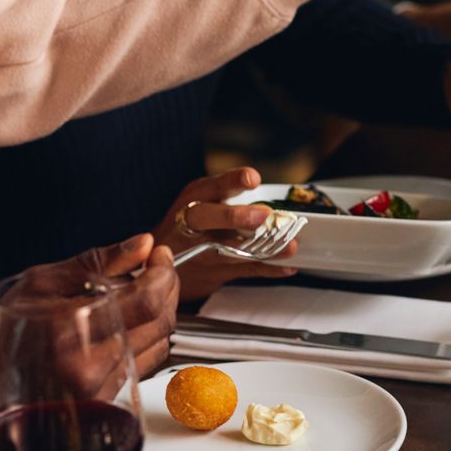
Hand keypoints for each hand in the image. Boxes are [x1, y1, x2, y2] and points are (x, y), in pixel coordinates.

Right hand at [0, 235, 178, 450]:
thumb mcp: (36, 283)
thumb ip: (97, 263)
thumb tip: (142, 243)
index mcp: (71, 331)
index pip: (148, 300)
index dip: (164, 272)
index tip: (160, 255)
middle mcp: (90, 367)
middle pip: (161, 323)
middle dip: (166, 288)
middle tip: (154, 267)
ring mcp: (98, 391)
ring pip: (157, 345)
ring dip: (158, 313)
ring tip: (138, 291)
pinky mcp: (102, 404)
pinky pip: (142, 363)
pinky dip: (144, 337)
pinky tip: (124, 321)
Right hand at [152, 167, 298, 300]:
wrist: (161, 260)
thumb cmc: (190, 224)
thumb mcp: (200, 201)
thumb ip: (229, 196)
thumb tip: (272, 200)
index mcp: (195, 199)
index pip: (212, 186)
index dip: (232, 181)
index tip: (252, 178)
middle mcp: (193, 223)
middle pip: (208, 217)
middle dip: (237, 216)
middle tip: (264, 215)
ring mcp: (200, 251)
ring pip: (230, 250)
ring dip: (263, 248)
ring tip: (289, 246)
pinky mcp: (213, 272)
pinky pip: (244, 271)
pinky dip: (269, 269)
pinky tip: (287, 266)